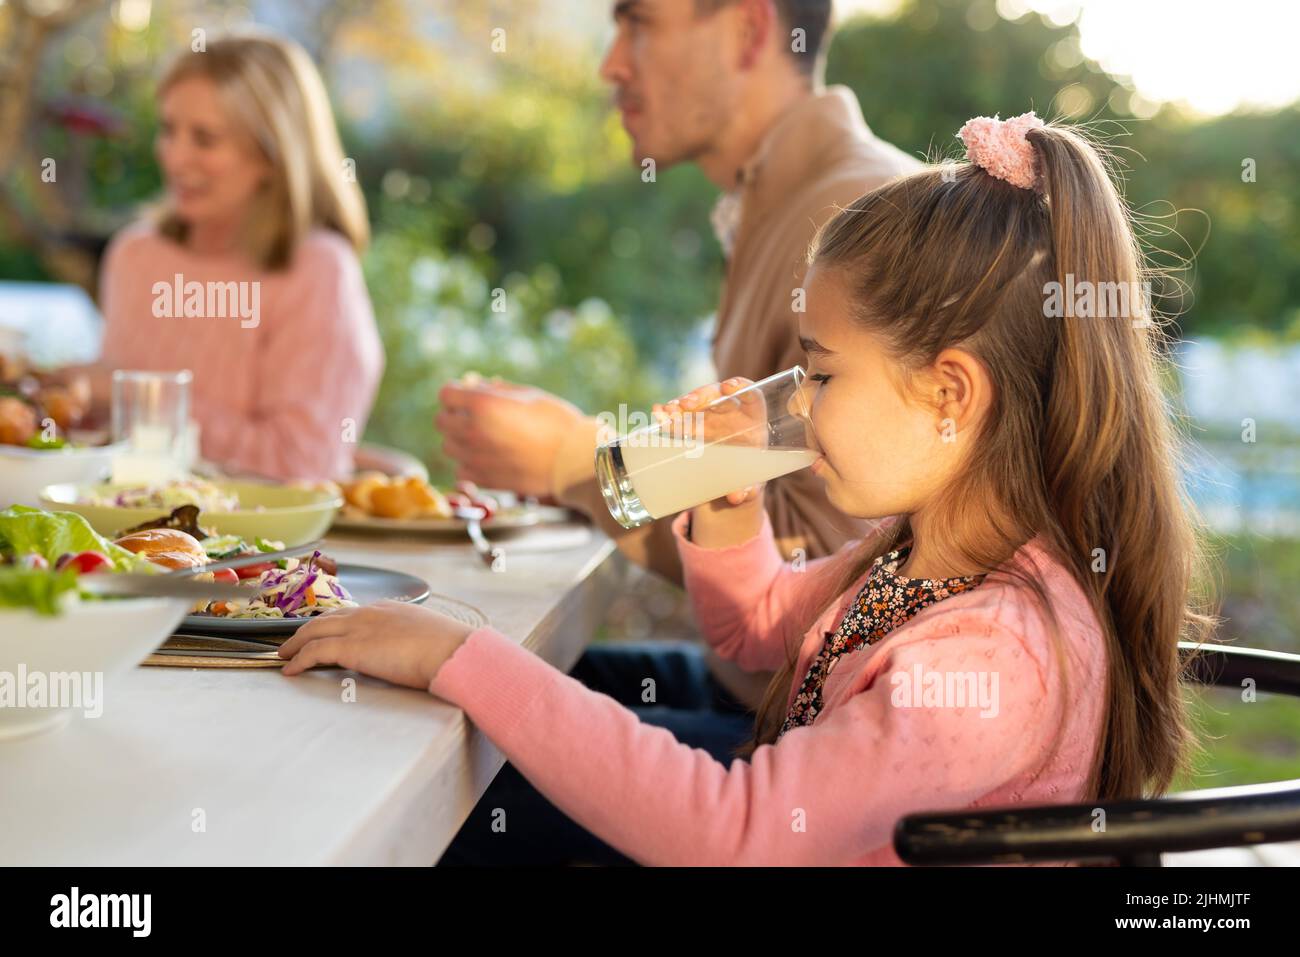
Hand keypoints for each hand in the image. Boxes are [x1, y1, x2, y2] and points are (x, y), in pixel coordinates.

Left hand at [277, 600, 474, 687]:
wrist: (450, 651)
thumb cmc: (448, 648)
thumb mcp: (427, 635)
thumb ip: (409, 639)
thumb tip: (408, 652)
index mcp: (388, 609)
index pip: (351, 614)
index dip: (333, 625)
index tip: (325, 634)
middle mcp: (369, 613)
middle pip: (326, 618)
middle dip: (306, 631)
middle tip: (292, 642)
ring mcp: (358, 628)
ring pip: (314, 631)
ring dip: (295, 644)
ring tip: (284, 655)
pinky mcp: (351, 648)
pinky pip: (314, 652)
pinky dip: (298, 660)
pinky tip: (290, 670)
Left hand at [436, 378, 586, 497]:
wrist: (573, 460)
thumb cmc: (555, 422)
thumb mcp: (527, 394)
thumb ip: (496, 390)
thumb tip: (476, 385)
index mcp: (481, 404)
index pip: (446, 394)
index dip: (457, 392)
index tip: (469, 395)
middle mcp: (471, 430)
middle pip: (441, 420)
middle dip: (455, 415)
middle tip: (475, 416)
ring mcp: (474, 457)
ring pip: (449, 446)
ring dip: (460, 440)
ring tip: (484, 438)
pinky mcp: (482, 479)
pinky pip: (461, 469)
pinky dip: (469, 463)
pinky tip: (488, 458)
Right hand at [652, 376, 763, 506]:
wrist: (730, 480)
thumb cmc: (748, 477)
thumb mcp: (751, 485)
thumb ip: (747, 490)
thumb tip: (737, 496)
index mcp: (753, 420)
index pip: (751, 395)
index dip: (741, 387)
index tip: (727, 387)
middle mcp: (730, 413)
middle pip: (717, 395)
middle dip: (700, 396)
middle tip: (686, 404)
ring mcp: (709, 416)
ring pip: (694, 403)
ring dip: (680, 404)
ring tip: (667, 412)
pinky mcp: (691, 424)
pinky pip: (678, 415)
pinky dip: (667, 413)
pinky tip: (657, 412)